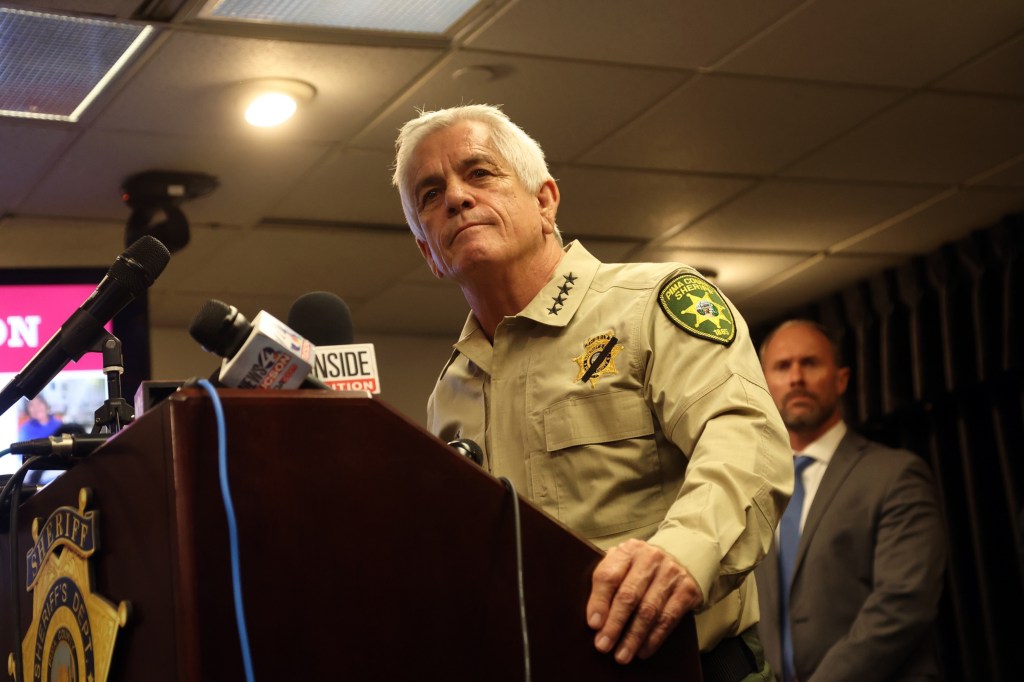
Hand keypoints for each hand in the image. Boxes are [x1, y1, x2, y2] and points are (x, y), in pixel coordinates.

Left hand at [586, 539, 702, 663]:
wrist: (680, 557)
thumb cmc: (640, 567)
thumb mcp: (622, 565)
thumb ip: (606, 583)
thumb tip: (594, 620)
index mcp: (628, 550)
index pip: (609, 576)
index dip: (599, 602)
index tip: (593, 624)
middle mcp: (650, 558)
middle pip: (628, 595)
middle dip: (614, 625)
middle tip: (603, 645)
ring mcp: (670, 574)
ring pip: (648, 610)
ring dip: (633, 637)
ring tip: (622, 655)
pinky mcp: (687, 591)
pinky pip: (668, 619)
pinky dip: (654, 638)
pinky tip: (642, 651)